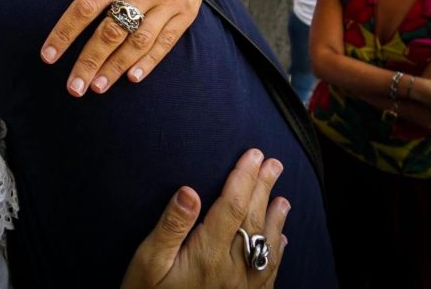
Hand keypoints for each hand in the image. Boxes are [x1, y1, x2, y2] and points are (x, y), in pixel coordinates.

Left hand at [41, 0, 215, 95]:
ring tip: (97, 87)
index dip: (65, 32)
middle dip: (90, 60)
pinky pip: (166, 42)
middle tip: (73, 87)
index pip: (87, 6)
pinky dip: (149, 62)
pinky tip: (132, 78)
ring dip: (116, 66)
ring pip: (139, 41)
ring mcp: (168, 3)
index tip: (48, 56)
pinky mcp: (186, 14)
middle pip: (112, 30)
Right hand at [121, 149, 287, 288]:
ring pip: (266, 246)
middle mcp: (232, 270)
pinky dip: (277, 252)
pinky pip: (268, 273)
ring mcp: (241, 288)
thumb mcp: (148, 262)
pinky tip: (281, 241)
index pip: (232, 206)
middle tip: (273, 162)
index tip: (253, 154)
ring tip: (282, 196)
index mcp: (208, 254)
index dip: (244, 177)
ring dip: (275, 217)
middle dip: (263, 188)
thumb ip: (171, 226)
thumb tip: (189, 190)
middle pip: (253, 220)